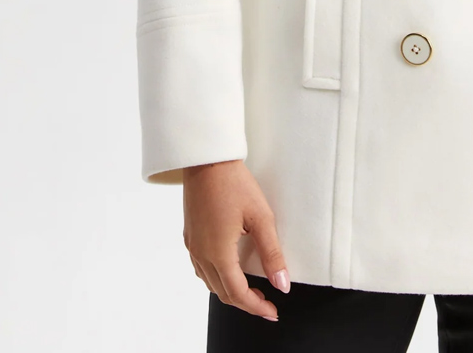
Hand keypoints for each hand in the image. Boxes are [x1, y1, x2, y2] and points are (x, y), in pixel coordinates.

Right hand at [182, 159, 288, 321]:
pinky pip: (201, 268)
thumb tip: (282, 284)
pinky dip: (217, 277)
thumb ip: (271, 253)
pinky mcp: (190, 235)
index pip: (237, 293)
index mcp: (218, 253)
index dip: (256, 307)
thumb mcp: (261, 217)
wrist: (207, 160)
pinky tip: (229, 269)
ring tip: (252, 289)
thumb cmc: (234, 184)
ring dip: (230, 291)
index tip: (273, 312)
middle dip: (245, 302)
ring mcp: (192, 245)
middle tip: (267, 302)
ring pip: (210, 282)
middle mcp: (201, 254)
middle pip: (222, 292)